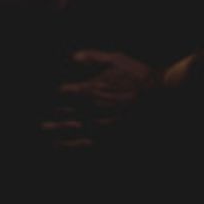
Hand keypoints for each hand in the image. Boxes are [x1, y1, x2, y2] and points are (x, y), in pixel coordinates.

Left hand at [38, 50, 155, 148]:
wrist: (164, 97)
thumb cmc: (140, 77)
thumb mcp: (116, 60)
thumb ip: (92, 57)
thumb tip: (72, 56)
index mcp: (90, 90)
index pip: (63, 93)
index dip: (55, 94)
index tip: (49, 94)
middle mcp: (91, 110)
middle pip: (63, 114)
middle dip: (51, 115)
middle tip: (40, 119)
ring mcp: (100, 127)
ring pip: (71, 131)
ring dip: (57, 131)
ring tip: (45, 132)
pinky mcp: (111, 139)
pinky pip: (86, 146)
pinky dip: (72, 146)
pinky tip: (62, 147)